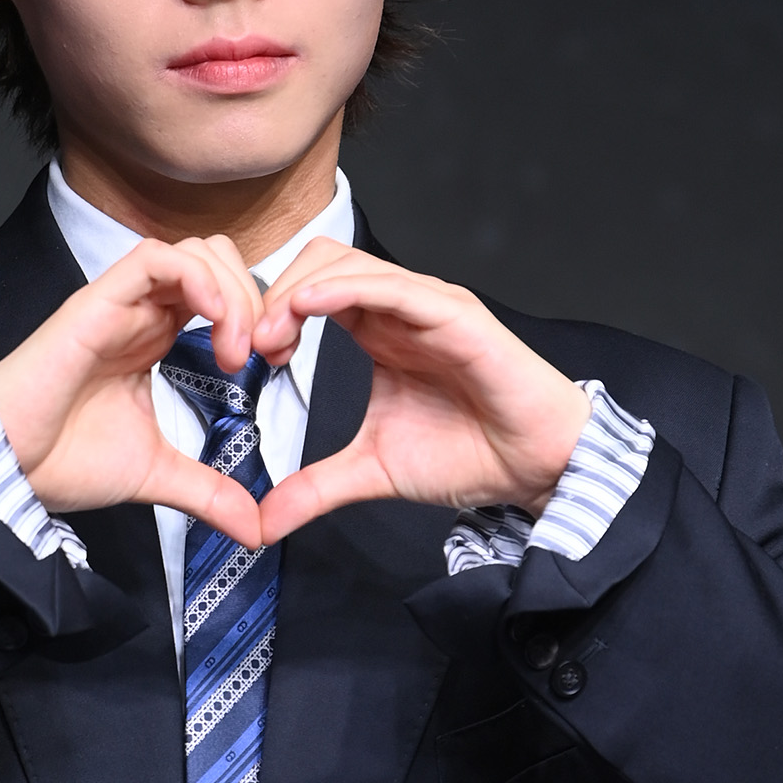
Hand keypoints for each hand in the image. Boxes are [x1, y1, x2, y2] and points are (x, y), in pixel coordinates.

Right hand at [0, 236, 264, 547]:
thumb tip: (254, 527)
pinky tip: (215, 319)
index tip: (273, 362)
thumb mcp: (157, 474)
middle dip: (254, 297)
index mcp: (154, 335)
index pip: (219, 291)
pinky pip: (154, 258)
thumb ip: (208, 491)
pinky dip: (196, 277)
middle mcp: (140, 311)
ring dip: (231, 291)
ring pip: (192, 252)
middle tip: (261, 353)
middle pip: (215, 258)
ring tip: (237, 348)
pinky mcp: (97, 302)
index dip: (257, 315)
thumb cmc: (62, 459)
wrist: (9, 468)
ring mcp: (120, 303)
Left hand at [251, 239, 590, 543]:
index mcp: (377, 328)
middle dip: (276, 294)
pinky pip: (392, 286)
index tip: (247, 356)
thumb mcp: (373, 469)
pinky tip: (310, 306)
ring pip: (349, 264)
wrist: (535, 467)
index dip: (272, 311)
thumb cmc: (469, 453)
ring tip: (273, 334)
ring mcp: (426, 305)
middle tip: (254, 346)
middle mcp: (399, 307)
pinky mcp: (454, 314)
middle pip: (321, 261)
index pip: (311, 288)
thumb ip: (316, 486)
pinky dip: (346, 288)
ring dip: (300, 291)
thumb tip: (263, 521)